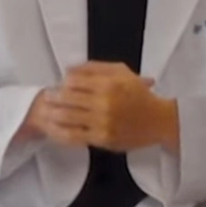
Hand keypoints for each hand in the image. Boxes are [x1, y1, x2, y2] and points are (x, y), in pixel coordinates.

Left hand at [43, 61, 177, 152]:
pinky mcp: (102, 139)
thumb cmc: (139, 94)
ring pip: (68, 117)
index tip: (59, 85)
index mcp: (108, 83)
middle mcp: (105, 102)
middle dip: (53, 98)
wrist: (158, 120)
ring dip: (53, 114)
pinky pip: (75, 135)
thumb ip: (94, 67)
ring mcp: (103, 122)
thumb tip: (69, 69)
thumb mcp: (121, 71)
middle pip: (68, 98)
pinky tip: (55, 129)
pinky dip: (61, 132)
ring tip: (47, 112)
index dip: (63, 82)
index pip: (73, 80)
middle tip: (47, 98)